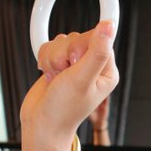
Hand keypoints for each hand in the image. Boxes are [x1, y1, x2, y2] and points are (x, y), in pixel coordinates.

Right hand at [15, 22, 118, 150]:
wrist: (41, 125)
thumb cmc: (63, 109)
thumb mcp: (82, 78)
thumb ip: (96, 51)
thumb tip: (109, 25)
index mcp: (107, 71)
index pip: (98, 38)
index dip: (81, 47)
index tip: (74, 62)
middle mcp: (93, 66)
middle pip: (78, 37)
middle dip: (64, 54)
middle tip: (63, 75)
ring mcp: (75, 65)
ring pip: (62, 40)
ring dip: (53, 59)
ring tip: (55, 79)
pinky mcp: (60, 64)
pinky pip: (50, 46)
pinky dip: (45, 60)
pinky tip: (48, 77)